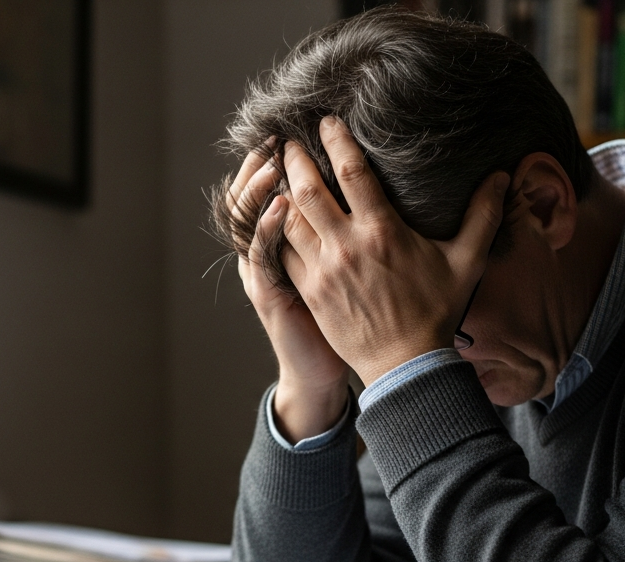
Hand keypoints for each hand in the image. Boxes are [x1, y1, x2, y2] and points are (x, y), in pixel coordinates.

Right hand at [229, 145, 348, 441]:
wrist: (324, 367)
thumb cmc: (340, 317)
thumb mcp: (336, 268)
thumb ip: (344, 230)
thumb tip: (376, 191)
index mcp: (285, 241)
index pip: (269, 190)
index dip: (270, 162)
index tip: (286, 131)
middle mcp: (267, 252)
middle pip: (252, 197)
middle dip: (260, 165)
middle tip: (275, 135)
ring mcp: (264, 272)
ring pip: (248, 220)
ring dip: (257, 189)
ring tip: (272, 160)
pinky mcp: (268, 293)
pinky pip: (260, 256)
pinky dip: (265, 230)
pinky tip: (278, 208)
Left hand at [278, 117, 508, 385]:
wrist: (407, 365)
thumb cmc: (437, 312)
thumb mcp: (467, 262)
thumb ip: (483, 215)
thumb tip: (503, 176)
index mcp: (383, 231)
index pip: (352, 172)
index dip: (336, 140)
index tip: (326, 121)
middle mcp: (347, 246)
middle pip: (309, 189)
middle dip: (295, 160)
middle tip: (287, 141)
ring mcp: (324, 271)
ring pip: (288, 220)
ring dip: (280, 193)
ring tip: (274, 174)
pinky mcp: (310, 292)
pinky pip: (281, 254)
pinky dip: (272, 232)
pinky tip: (270, 218)